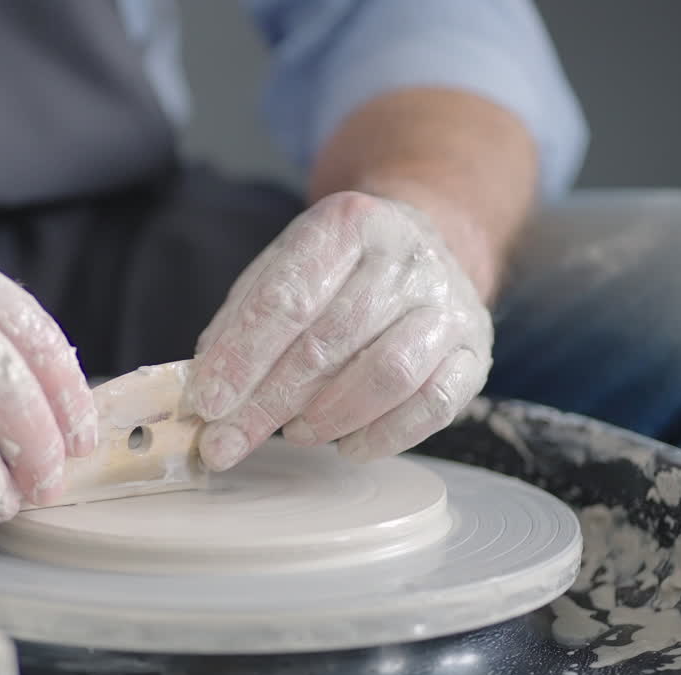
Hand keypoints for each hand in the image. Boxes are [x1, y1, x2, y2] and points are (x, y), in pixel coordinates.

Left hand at [188, 191, 491, 469]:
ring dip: (329, 416)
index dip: (242, 357)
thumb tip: (203, 393)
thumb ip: (239, 325)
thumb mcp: (280, 272)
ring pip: (388, 373)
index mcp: (346, 223)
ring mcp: (448, 302)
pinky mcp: (477, 349)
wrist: (426, 244)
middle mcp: (405, 255)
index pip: (286, 298)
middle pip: (330, 340)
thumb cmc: (336, 271)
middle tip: (229, 442)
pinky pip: (434, 404)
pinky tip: (349, 445)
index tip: (207, 403)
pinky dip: (386, 435)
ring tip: (295, 433)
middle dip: (270, 401)